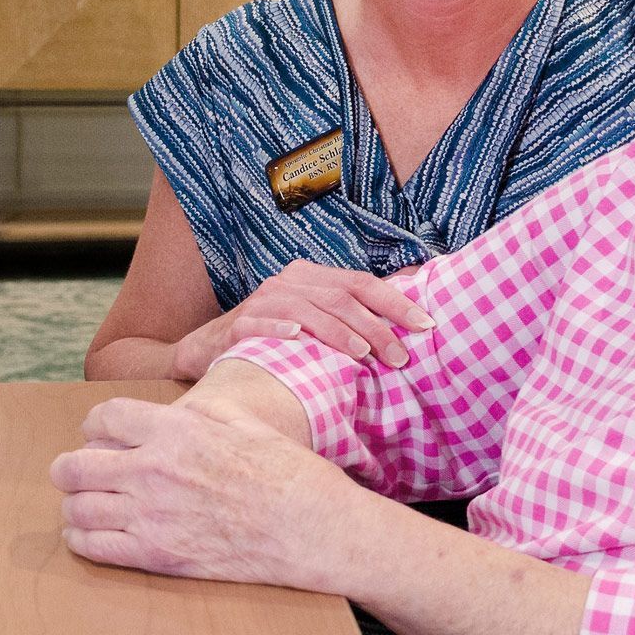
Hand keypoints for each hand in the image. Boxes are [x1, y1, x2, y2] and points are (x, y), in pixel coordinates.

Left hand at [51, 393, 348, 587]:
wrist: (311, 529)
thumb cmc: (289, 474)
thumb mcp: (248, 424)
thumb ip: (204, 413)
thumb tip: (183, 409)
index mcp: (177, 430)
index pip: (104, 418)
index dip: (95, 425)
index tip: (98, 435)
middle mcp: (155, 469)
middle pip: (75, 465)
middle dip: (70, 468)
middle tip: (76, 473)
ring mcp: (152, 516)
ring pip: (77, 509)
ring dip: (75, 505)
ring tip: (86, 506)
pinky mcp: (157, 556)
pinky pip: (93, 548)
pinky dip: (83, 541)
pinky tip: (91, 536)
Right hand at [171, 262, 432, 381]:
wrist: (209, 349)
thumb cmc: (276, 339)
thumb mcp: (316, 321)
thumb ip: (354, 313)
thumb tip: (410, 299)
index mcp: (312, 278)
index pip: (361, 283)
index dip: (395, 302)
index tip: (425, 325)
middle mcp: (288, 283)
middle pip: (340, 298)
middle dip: (375, 326)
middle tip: (400, 356)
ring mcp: (261, 301)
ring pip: (306, 309)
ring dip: (338, 332)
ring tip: (363, 354)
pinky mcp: (236, 325)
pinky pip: (260, 323)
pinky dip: (279, 328)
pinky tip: (298, 339)